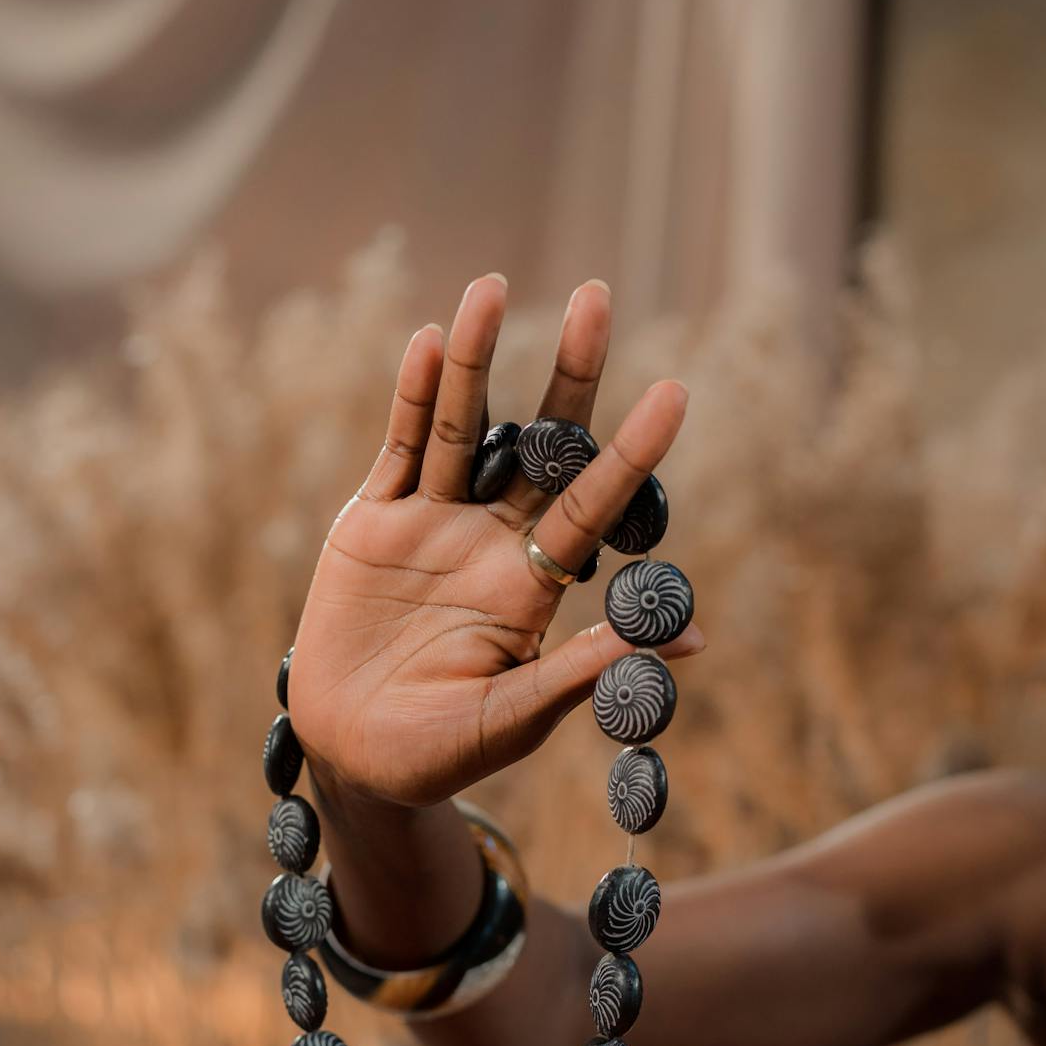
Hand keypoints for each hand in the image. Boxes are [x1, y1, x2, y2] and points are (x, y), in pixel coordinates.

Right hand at [288, 274, 704, 808]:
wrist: (354, 760)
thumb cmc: (442, 755)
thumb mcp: (516, 718)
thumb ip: (585, 671)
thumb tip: (691, 639)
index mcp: (537, 585)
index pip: (594, 503)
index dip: (632, 450)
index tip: (676, 390)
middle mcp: (493, 540)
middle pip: (539, 441)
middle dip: (568, 372)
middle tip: (597, 294)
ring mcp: (432, 525)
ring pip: (460, 427)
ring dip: (474, 360)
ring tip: (490, 285)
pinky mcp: (373, 524)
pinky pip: (398, 449)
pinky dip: (410, 398)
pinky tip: (427, 341)